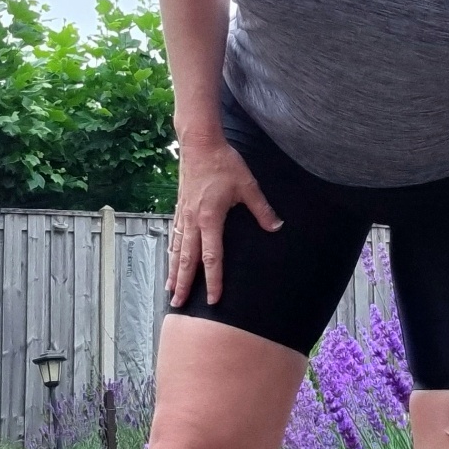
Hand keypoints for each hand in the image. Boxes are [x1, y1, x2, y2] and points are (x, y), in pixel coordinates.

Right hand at [166, 136, 281, 306]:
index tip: (213, 299)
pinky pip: (174, 236)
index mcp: (210, 219)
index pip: (212, 258)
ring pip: (177, 250)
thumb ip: (262, 209)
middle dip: (184, 284)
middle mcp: (193, 221)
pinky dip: (172, 252)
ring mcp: (183, 215)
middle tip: (178, 305)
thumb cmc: (223, 163)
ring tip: (170, 290)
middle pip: (187, 260)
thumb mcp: (248, 185)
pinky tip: (171, 260)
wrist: (199, 143)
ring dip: (174, 271)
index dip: (213, 281)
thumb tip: (277, 227)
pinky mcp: (179, 208)